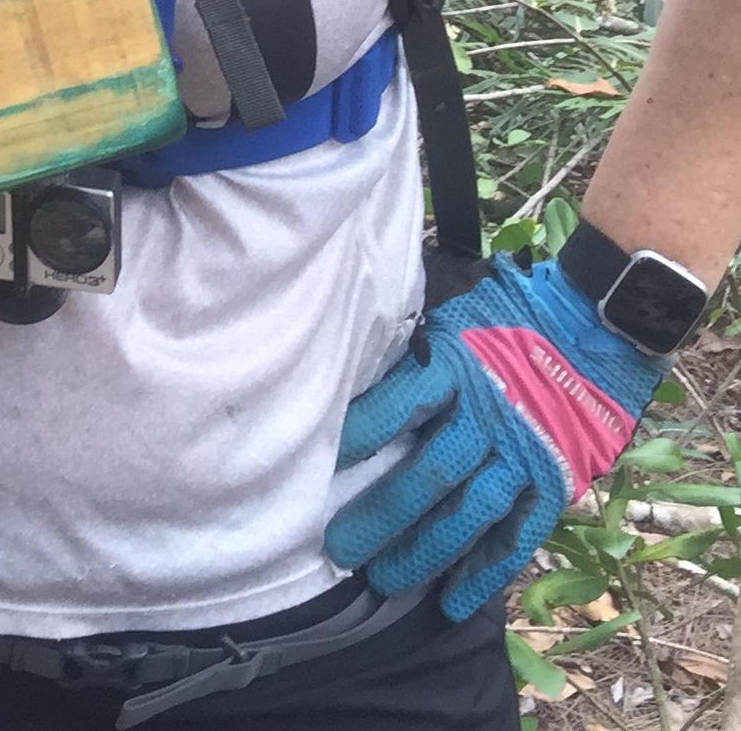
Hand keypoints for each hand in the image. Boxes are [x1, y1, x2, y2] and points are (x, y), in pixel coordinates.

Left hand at [325, 256, 662, 620]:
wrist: (596, 325)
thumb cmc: (509, 316)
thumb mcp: (455, 319)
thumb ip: (415, 353)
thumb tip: (350, 368)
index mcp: (456, 367)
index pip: (400, 405)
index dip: (362, 435)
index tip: (322, 464)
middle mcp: (488, 416)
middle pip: (429, 474)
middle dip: (382, 514)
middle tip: (339, 547)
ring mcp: (523, 455)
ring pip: (468, 513)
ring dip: (425, 551)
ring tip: (384, 580)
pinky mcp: (552, 482)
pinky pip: (516, 535)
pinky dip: (486, 571)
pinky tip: (454, 600)